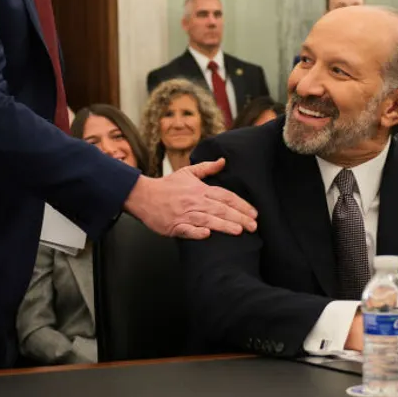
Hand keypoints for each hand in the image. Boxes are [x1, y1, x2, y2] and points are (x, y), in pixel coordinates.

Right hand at [123, 159, 257, 238]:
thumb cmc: (167, 185)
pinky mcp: (174, 226)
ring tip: (239, 231)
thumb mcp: (187, 172)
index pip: (225, 196)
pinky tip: (207, 235)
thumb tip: (223, 161)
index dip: (241, 204)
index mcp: (199, 189)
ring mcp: (184, 214)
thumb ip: (207, 168)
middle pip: (220, 209)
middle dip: (239, 218)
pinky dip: (196, 232)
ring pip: (207, 220)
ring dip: (224, 226)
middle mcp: (194, 202)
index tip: (254, 213)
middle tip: (254, 226)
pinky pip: (187, 230)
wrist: (143, 195)